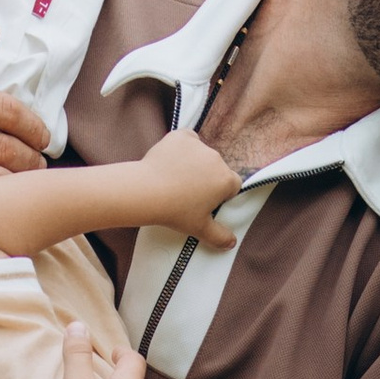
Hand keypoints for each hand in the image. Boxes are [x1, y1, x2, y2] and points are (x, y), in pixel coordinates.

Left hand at [134, 127, 242, 249]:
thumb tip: (232, 243)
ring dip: (194, 163)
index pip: (233, 185)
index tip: (206, 202)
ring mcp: (199, 146)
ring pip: (201, 154)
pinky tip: (171, 161)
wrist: (146, 191)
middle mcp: (217, 159)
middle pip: (217, 169)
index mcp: (226, 180)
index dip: (221, 194)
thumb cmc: (175, 211)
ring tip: (175, 178)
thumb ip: (220, 236)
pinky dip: (181, 147)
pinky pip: (187, 139)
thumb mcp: (199, 229)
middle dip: (207, 178)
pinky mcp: (181, 135)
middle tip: (187, 193)